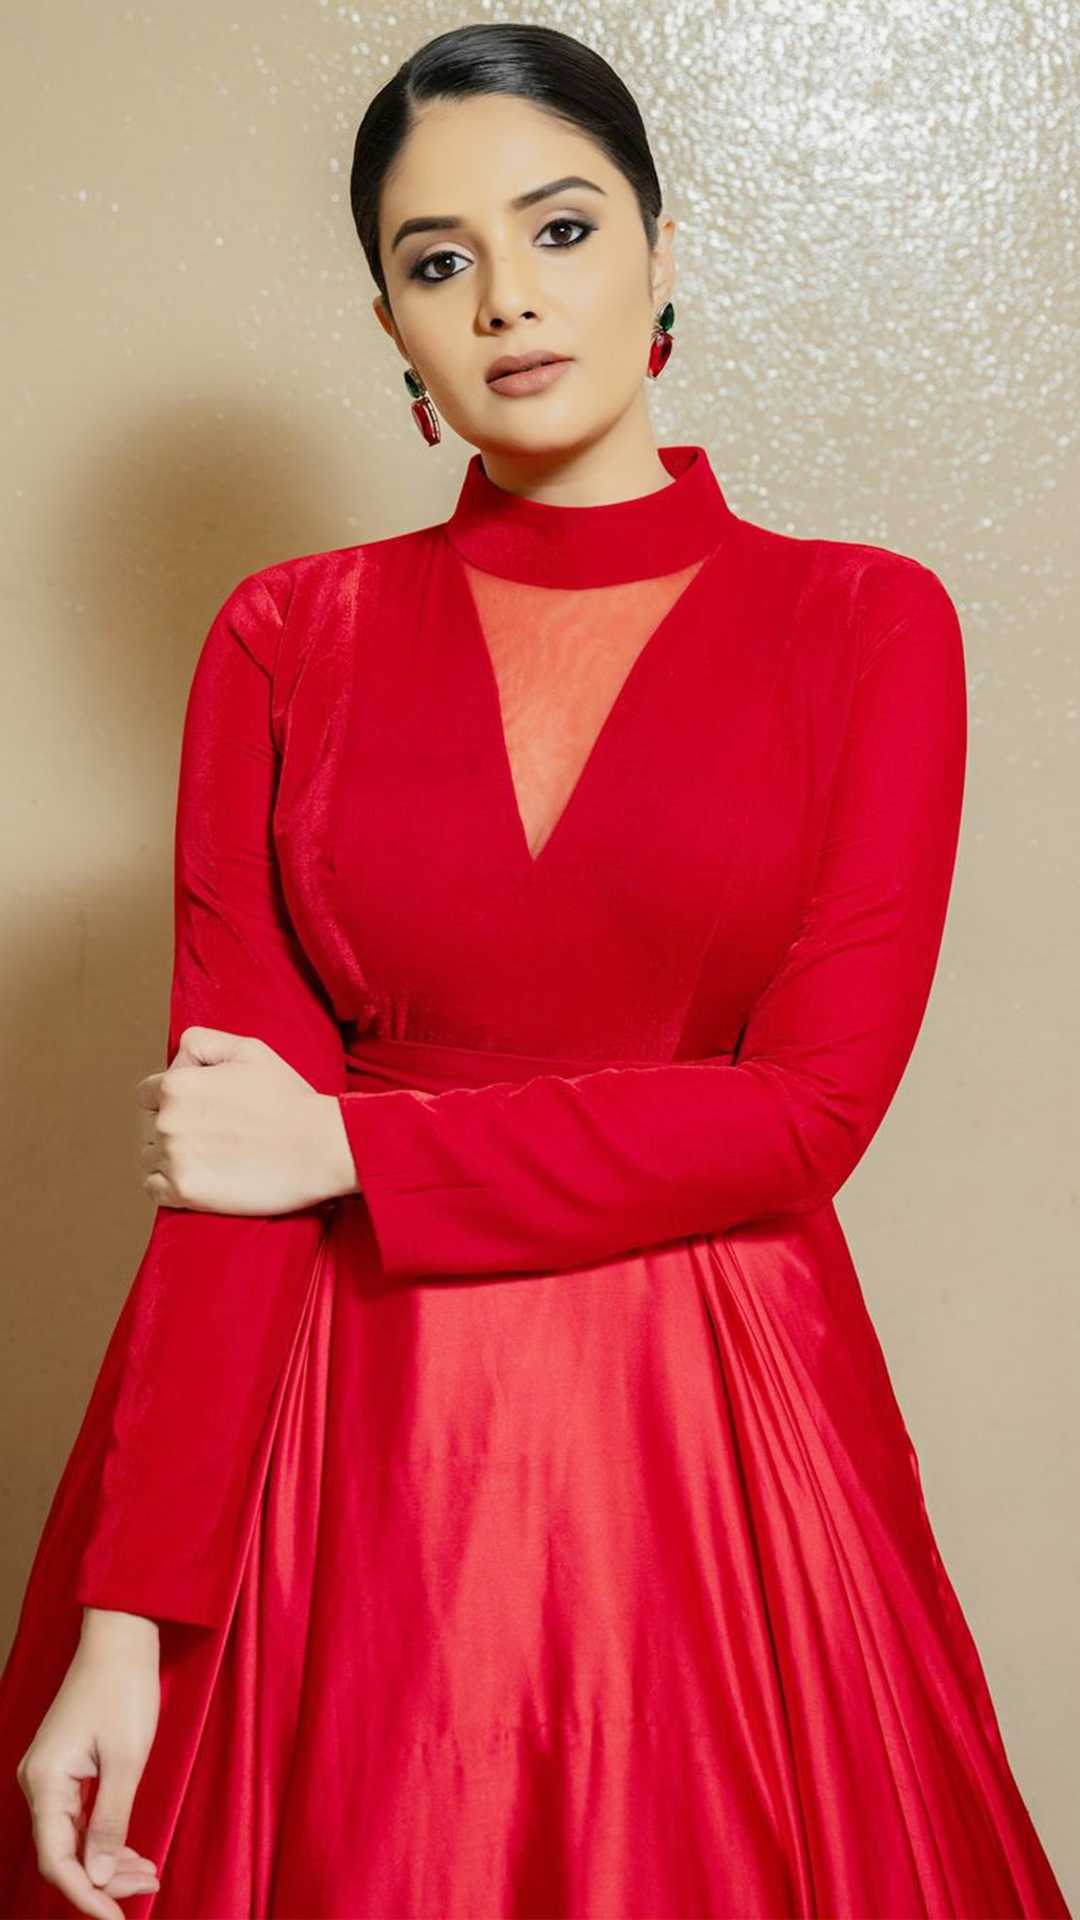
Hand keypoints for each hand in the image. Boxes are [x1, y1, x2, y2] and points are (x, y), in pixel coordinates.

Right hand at [16, 1619, 160, 1916]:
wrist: (121, 1635)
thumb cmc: (125, 1688)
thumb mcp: (128, 1759)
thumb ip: (111, 1821)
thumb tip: (98, 1878)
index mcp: (46, 1782)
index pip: (59, 1861)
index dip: (88, 1897)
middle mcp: (39, 1783)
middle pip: (65, 1853)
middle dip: (106, 1880)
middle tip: (150, 1888)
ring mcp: (51, 1774)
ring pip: (74, 1837)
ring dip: (109, 1860)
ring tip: (149, 1874)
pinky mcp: (66, 1766)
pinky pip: (79, 1817)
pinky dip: (106, 1836)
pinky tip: (133, 1850)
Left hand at [136, 1026, 355, 1215]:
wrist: (320, 1147)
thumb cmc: (288, 1098)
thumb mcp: (249, 1050)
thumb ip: (203, 1043)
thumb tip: (176, 1057)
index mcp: (176, 1084)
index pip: (147, 1093)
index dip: (171, 1099)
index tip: (199, 1109)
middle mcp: (167, 1121)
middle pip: (147, 1126)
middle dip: (171, 1128)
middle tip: (210, 1134)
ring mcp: (174, 1159)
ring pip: (149, 1158)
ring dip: (169, 1158)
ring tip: (209, 1156)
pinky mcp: (186, 1193)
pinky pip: (154, 1190)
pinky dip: (168, 1186)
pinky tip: (198, 1177)